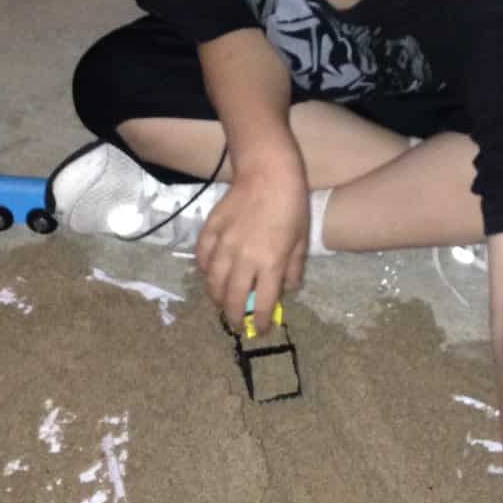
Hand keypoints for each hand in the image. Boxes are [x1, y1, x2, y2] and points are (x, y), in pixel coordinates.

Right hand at [195, 149, 308, 332]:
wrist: (267, 173)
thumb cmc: (291, 205)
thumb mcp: (301, 240)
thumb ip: (293, 268)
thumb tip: (287, 289)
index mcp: (270, 263)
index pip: (263, 303)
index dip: (261, 321)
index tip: (261, 329)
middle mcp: (244, 258)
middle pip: (232, 298)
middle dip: (234, 316)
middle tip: (237, 323)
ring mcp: (224, 244)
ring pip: (212, 282)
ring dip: (216, 297)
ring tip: (222, 302)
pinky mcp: (211, 231)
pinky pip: (201, 258)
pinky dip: (204, 270)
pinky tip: (210, 273)